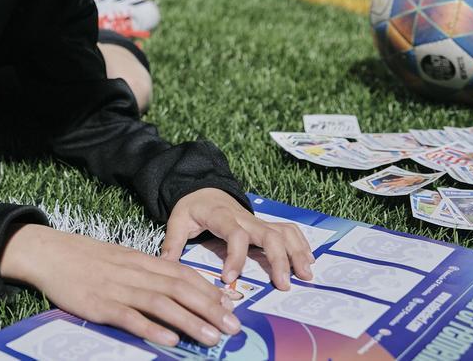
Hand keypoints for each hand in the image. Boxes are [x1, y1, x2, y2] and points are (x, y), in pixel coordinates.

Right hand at [0, 224, 240, 347]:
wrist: (49, 253)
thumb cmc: (86, 259)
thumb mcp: (121, 258)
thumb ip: (147, 272)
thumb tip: (175, 287)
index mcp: (141, 261)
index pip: (183, 274)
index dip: (210, 290)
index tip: (231, 305)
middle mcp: (135, 273)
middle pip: (180, 289)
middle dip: (210, 309)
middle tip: (233, 327)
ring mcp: (118, 289)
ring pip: (161, 304)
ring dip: (190, 322)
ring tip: (212, 338)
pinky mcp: (100, 306)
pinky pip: (130, 318)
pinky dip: (151, 329)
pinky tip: (169, 340)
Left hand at [159, 188, 314, 288]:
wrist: (203, 187)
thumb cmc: (191, 207)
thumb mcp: (177, 221)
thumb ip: (172, 243)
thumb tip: (164, 266)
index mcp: (222, 216)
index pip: (235, 234)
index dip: (235, 256)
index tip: (229, 278)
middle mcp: (245, 218)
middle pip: (269, 234)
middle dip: (279, 259)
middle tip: (284, 284)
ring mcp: (257, 220)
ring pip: (283, 232)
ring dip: (297, 252)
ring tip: (306, 275)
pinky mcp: (264, 224)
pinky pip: (288, 230)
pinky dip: (300, 244)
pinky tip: (308, 262)